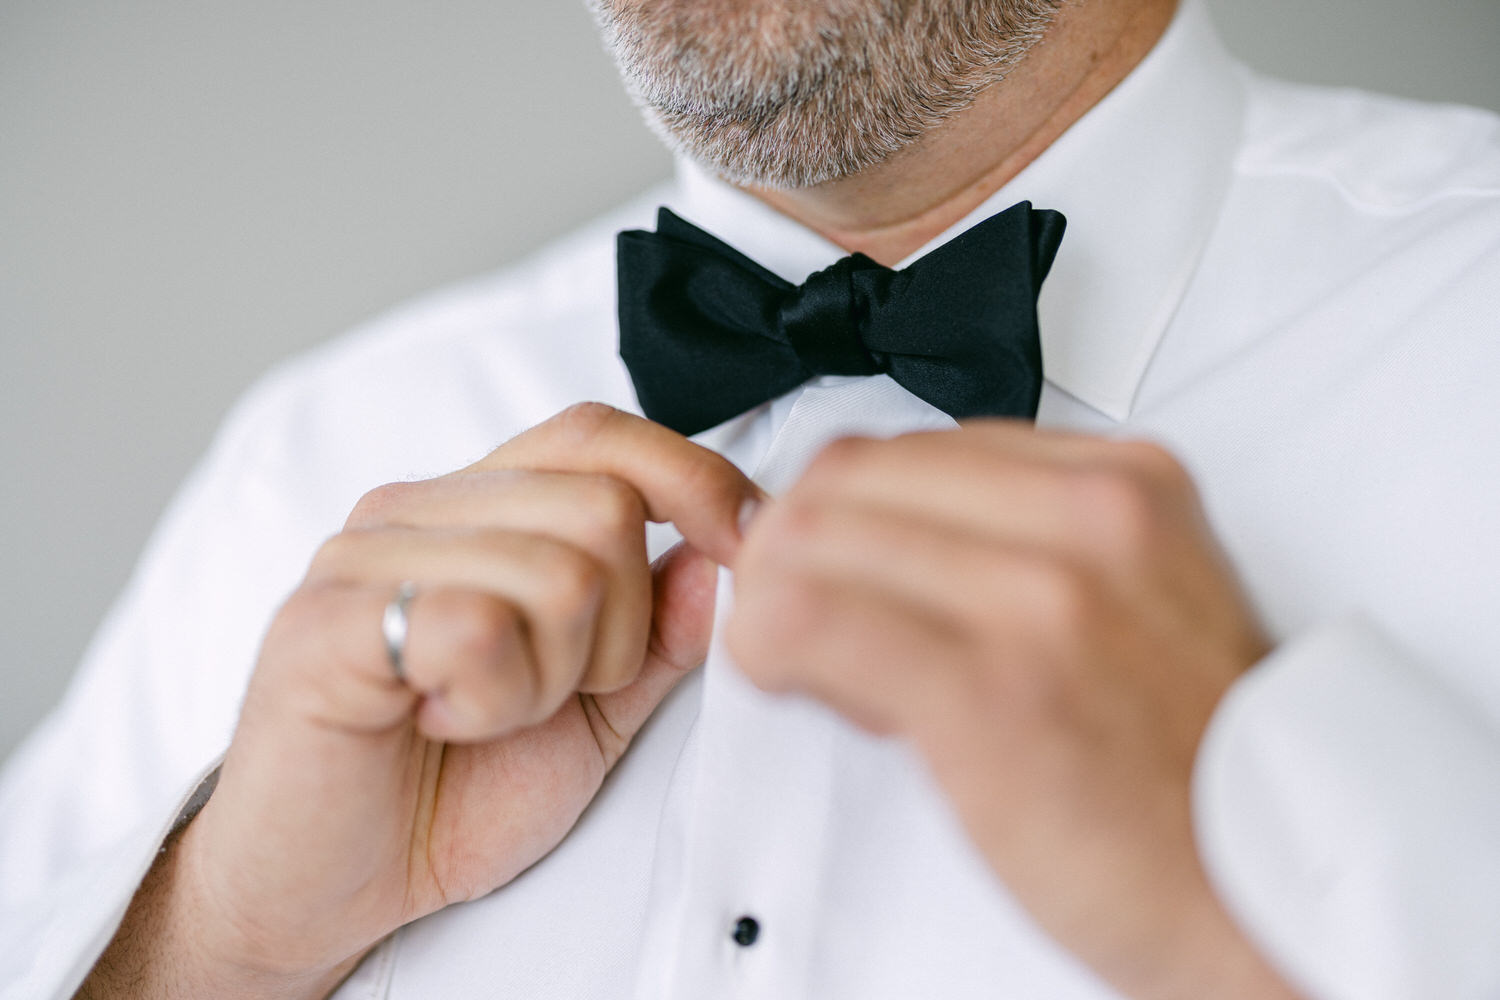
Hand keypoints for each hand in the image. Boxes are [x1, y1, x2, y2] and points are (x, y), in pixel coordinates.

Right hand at [80, 403, 762, 998]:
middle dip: (618, 632)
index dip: (692, 480)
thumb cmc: (451, 787)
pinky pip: (477, 628)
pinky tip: (444, 721)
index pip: (600, 435)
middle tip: (548, 693)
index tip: (742, 547)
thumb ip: (660, 632)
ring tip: (487, 713)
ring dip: (552, 679)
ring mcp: (366, 556)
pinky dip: (492, 701)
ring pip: (559, 572)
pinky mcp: (325, 622)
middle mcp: (419, 509)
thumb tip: (724, 552)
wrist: (330, 884)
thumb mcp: (595, 710)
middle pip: (605, 508)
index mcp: (481, 508)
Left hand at [727, 422, 1297, 998]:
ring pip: (814, 536)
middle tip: (803, 619)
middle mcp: (1090, 520)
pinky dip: (765, 645)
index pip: (910, 447)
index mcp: (1125, 486)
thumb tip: (878, 535)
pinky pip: (808, 619)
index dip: (845, 514)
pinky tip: (786, 678)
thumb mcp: (1134, 602)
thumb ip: (1022, 547)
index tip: (835, 570)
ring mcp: (1044, 599)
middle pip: (851, 478)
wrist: (1270, 897)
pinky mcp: (992, 690)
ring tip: (806, 664)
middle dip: (796, 548)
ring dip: (775, 599)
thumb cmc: (1193, 769)